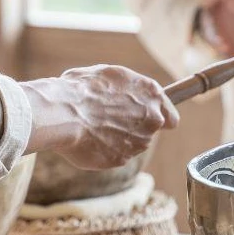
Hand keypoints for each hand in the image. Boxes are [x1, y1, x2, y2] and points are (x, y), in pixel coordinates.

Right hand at [20, 65, 178, 169]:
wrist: (62, 113)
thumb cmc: (80, 88)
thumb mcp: (108, 75)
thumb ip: (127, 89)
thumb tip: (124, 94)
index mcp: (152, 93)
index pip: (171, 117)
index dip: (159, 118)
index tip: (148, 120)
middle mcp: (152, 119)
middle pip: (149, 131)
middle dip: (133, 127)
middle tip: (108, 119)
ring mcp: (139, 141)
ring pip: (132, 145)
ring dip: (118, 139)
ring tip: (93, 127)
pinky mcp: (122, 159)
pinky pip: (115, 156)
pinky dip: (104, 151)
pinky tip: (89, 140)